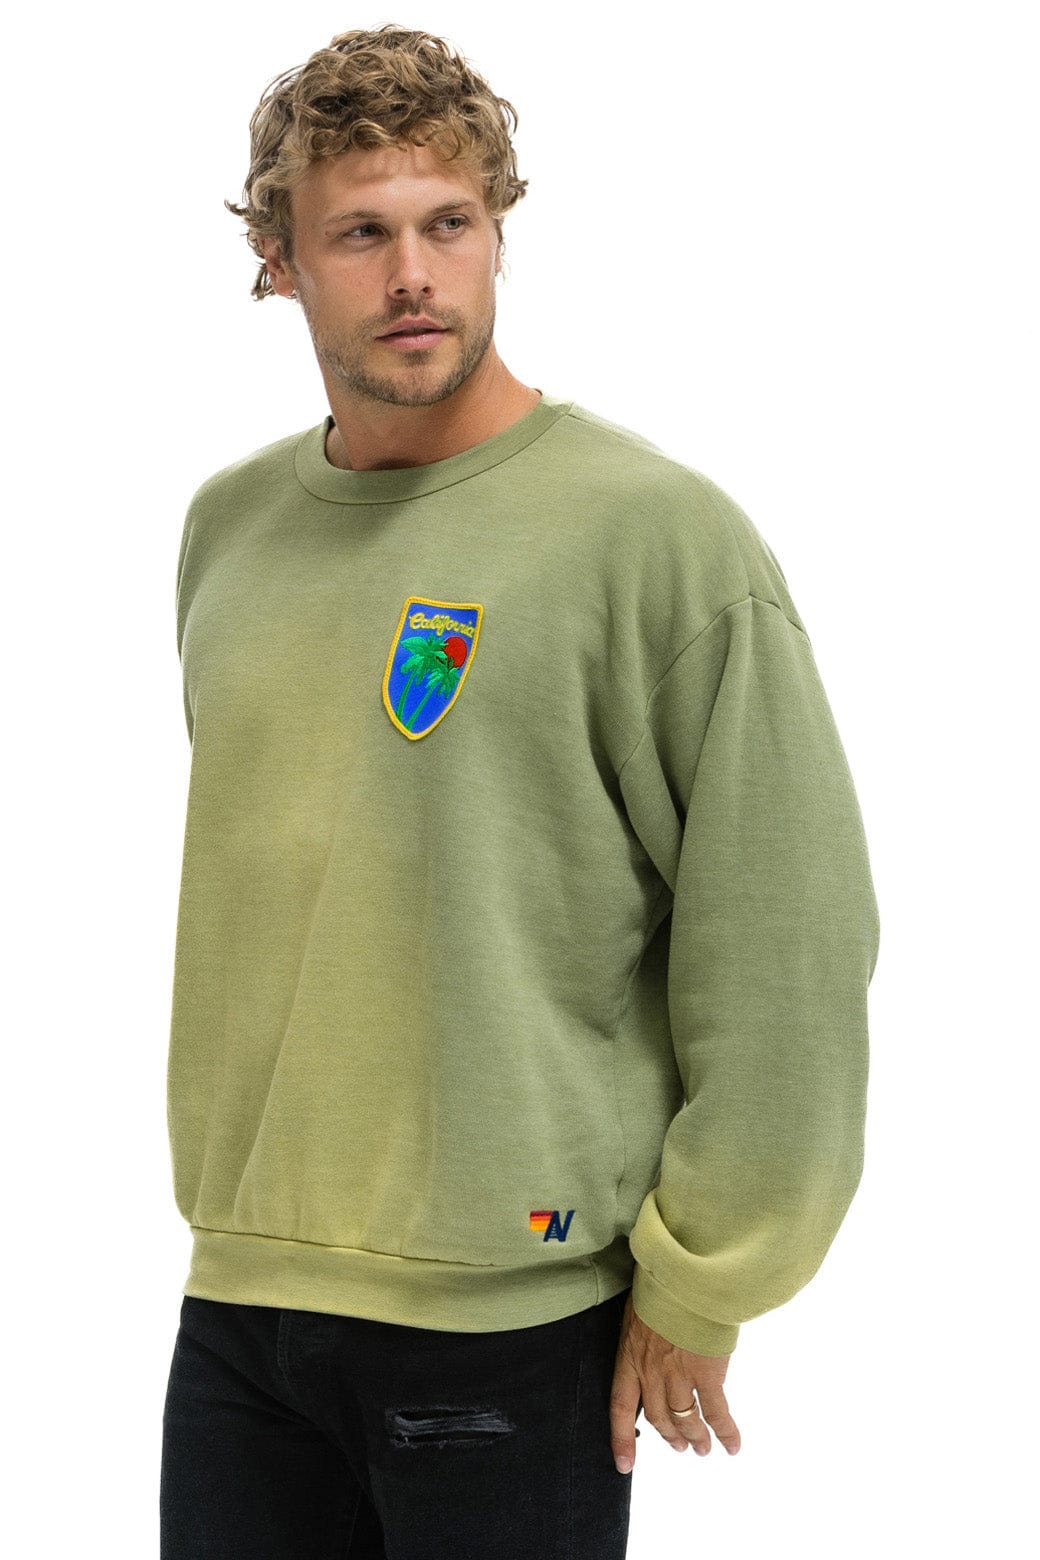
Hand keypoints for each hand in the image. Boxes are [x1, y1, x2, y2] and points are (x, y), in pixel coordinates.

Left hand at [609, 1291, 740, 1472]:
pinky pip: (716, 1412)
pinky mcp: (707, 1374)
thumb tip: (652, 1338)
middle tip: (678, 1446)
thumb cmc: (662, 1282)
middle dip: (668, 1435)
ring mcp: (679, 1375)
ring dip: (694, 1437)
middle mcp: (651, 1372)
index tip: (624, 1464)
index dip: (621, 1438)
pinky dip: (725, 1432)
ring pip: (684, 1419)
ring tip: (702, 1448)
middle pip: (657, 1416)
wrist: (684, 1274)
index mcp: (630, 1355)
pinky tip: (732, 1445)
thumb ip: (643, 1333)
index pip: (620, 1406)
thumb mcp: (639, 1309)